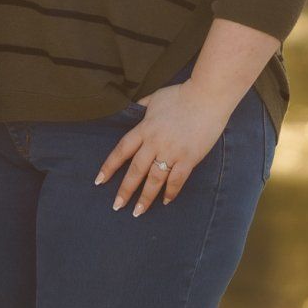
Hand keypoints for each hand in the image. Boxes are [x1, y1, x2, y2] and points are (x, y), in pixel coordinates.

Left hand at [94, 80, 238, 216]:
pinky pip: (177, 180)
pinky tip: (166, 201)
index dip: (109, 167)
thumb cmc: (181, 95)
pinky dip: (171, 192)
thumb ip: (142, 107)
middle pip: (136, 170)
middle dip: (125, 190)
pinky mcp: (189, 157)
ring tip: (138, 212)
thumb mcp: (155, 98)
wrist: (207, 96)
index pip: (122, 150)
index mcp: (144, 128)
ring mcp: (172, 151)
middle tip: (117, 206)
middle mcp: (155, 142)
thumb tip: (132, 110)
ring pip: (154, 179)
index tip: (99, 181)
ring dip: (145, 197)